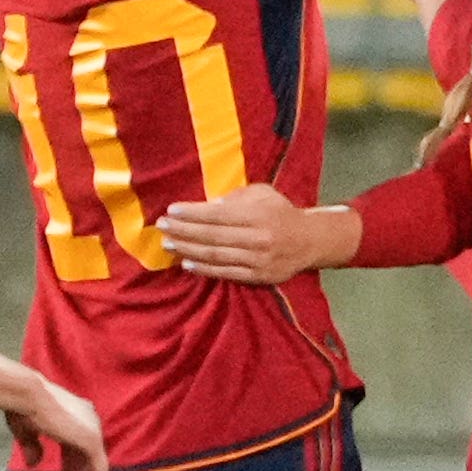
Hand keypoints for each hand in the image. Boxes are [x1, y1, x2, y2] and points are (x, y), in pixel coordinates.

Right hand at [10, 375, 107, 470]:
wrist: (27, 397)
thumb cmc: (24, 407)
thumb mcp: (27, 431)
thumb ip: (33, 447)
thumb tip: (34, 464)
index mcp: (76, 416)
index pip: (77, 448)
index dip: (70, 470)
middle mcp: (89, 422)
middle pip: (86, 460)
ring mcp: (92, 431)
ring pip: (93, 468)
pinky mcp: (92, 441)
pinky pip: (97, 470)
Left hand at [156, 184, 340, 284]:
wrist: (309, 241)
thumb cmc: (280, 212)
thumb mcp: (263, 194)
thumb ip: (237, 197)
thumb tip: (208, 206)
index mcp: (258, 215)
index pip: (218, 215)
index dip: (192, 213)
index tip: (171, 211)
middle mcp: (258, 238)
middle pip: (212, 236)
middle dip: (184, 231)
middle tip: (162, 226)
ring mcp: (257, 260)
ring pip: (216, 256)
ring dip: (188, 250)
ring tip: (168, 244)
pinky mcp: (257, 276)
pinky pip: (226, 273)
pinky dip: (204, 269)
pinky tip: (187, 262)